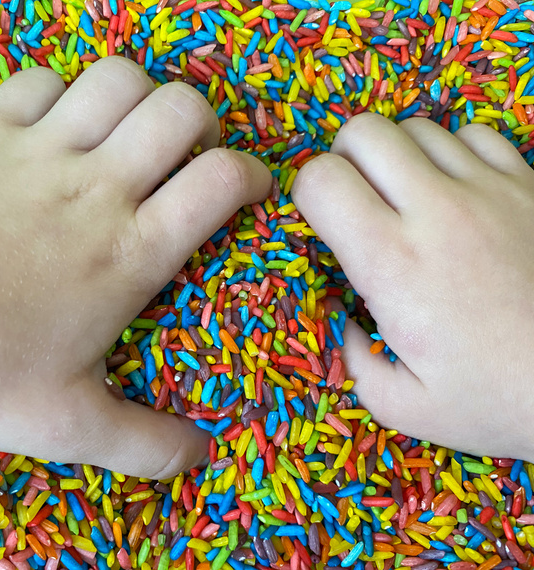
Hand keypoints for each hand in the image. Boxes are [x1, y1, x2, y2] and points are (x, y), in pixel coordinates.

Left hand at [0, 57, 270, 478]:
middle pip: (181, 109)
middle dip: (203, 122)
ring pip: (117, 79)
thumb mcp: (66, 423)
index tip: (248, 188)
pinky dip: (60, 93)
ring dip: (139, 96)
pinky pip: (40, 80)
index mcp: (128, 251)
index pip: (220, 182)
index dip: (251, 175)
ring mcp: (36, 149)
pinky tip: (53, 127)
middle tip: (187, 156)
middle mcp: (94, 187)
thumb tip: (202, 458)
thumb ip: (144, 444)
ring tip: (128, 132)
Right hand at [292, 112, 533, 460]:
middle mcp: (436, 211)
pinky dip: (453, 152)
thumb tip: (341, 318)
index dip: (305, 193)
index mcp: (392, 263)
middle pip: (363, 132)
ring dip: (397, 156)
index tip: (319, 222)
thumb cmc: (500, 399)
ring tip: (406, 198)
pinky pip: (474, 133)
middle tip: (356, 202)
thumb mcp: (404, 406)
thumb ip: (352, 360)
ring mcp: (489, 190)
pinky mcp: (529, 184)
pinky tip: (456, 193)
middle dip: (344, 160)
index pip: (320, 179)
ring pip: (416, 127)